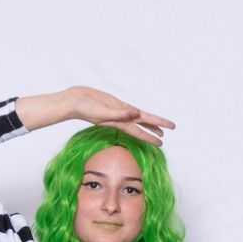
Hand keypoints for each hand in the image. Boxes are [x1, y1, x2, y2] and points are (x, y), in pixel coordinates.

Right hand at [20, 86, 174, 142]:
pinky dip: (137, 114)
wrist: (72, 101)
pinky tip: (141, 115)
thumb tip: (137, 113)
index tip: (163, 140)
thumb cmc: (84, 107)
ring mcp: (118, 111)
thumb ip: (120, 113)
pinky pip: (129, 110)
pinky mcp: (113, 104)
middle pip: (143, 123)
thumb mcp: (103, 110)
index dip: (152, 134)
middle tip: (170, 130)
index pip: (140, 129)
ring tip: (161, 128)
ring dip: (149, 122)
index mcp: (119, 121)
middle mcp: (121, 118)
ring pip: (137, 117)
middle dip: (157, 127)